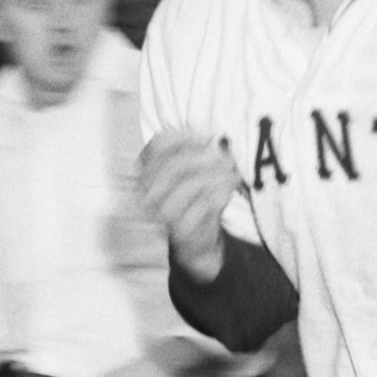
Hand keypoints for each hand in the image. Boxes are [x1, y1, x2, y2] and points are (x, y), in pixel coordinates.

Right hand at [134, 131, 237, 279]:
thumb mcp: (187, 173)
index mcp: (143, 172)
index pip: (158, 145)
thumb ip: (192, 151)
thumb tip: (210, 134)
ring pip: (191, 184)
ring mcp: (159, 213)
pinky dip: (221, 194)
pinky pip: (204, 205)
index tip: (210, 134)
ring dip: (217, 176)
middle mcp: (146, 193)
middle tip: (226, 157)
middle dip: (206, 157)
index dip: (185, 136)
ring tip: (232, 174)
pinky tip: (229, 190)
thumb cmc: (191, 201)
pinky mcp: (178, 230)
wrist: (193, 242)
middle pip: (175, 164)